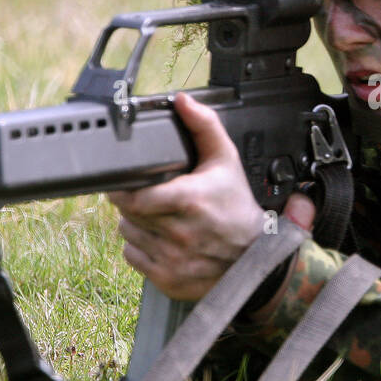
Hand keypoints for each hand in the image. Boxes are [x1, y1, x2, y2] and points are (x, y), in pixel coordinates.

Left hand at [108, 93, 311, 300]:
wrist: (256, 259)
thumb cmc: (238, 209)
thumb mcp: (226, 162)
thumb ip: (203, 126)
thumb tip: (182, 101)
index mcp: (189, 200)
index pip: (132, 196)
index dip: (124, 187)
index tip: (129, 182)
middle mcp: (179, 233)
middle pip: (127, 212)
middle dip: (133, 201)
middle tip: (150, 196)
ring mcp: (172, 259)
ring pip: (128, 233)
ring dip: (137, 224)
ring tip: (160, 218)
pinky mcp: (167, 279)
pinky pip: (133, 257)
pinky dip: (142, 247)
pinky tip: (163, 239)